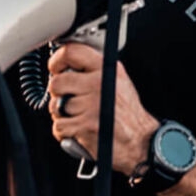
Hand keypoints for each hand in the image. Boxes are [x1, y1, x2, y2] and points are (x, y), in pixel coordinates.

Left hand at [46, 42, 157, 175]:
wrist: (141, 143)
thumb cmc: (129, 116)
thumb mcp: (118, 82)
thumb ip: (95, 70)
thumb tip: (66, 66)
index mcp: (107, 70)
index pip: (71, 52)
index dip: (56, 60)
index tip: (54, 68)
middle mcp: (99, 84)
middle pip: (57, 82)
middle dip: (57, 94)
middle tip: (67, 100)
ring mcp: (91, 105)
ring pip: (56, 106)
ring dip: (62, 115)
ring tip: (78, 118)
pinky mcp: (85, 126)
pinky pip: (59, 126)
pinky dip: (64, 133)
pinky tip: (78, 131)